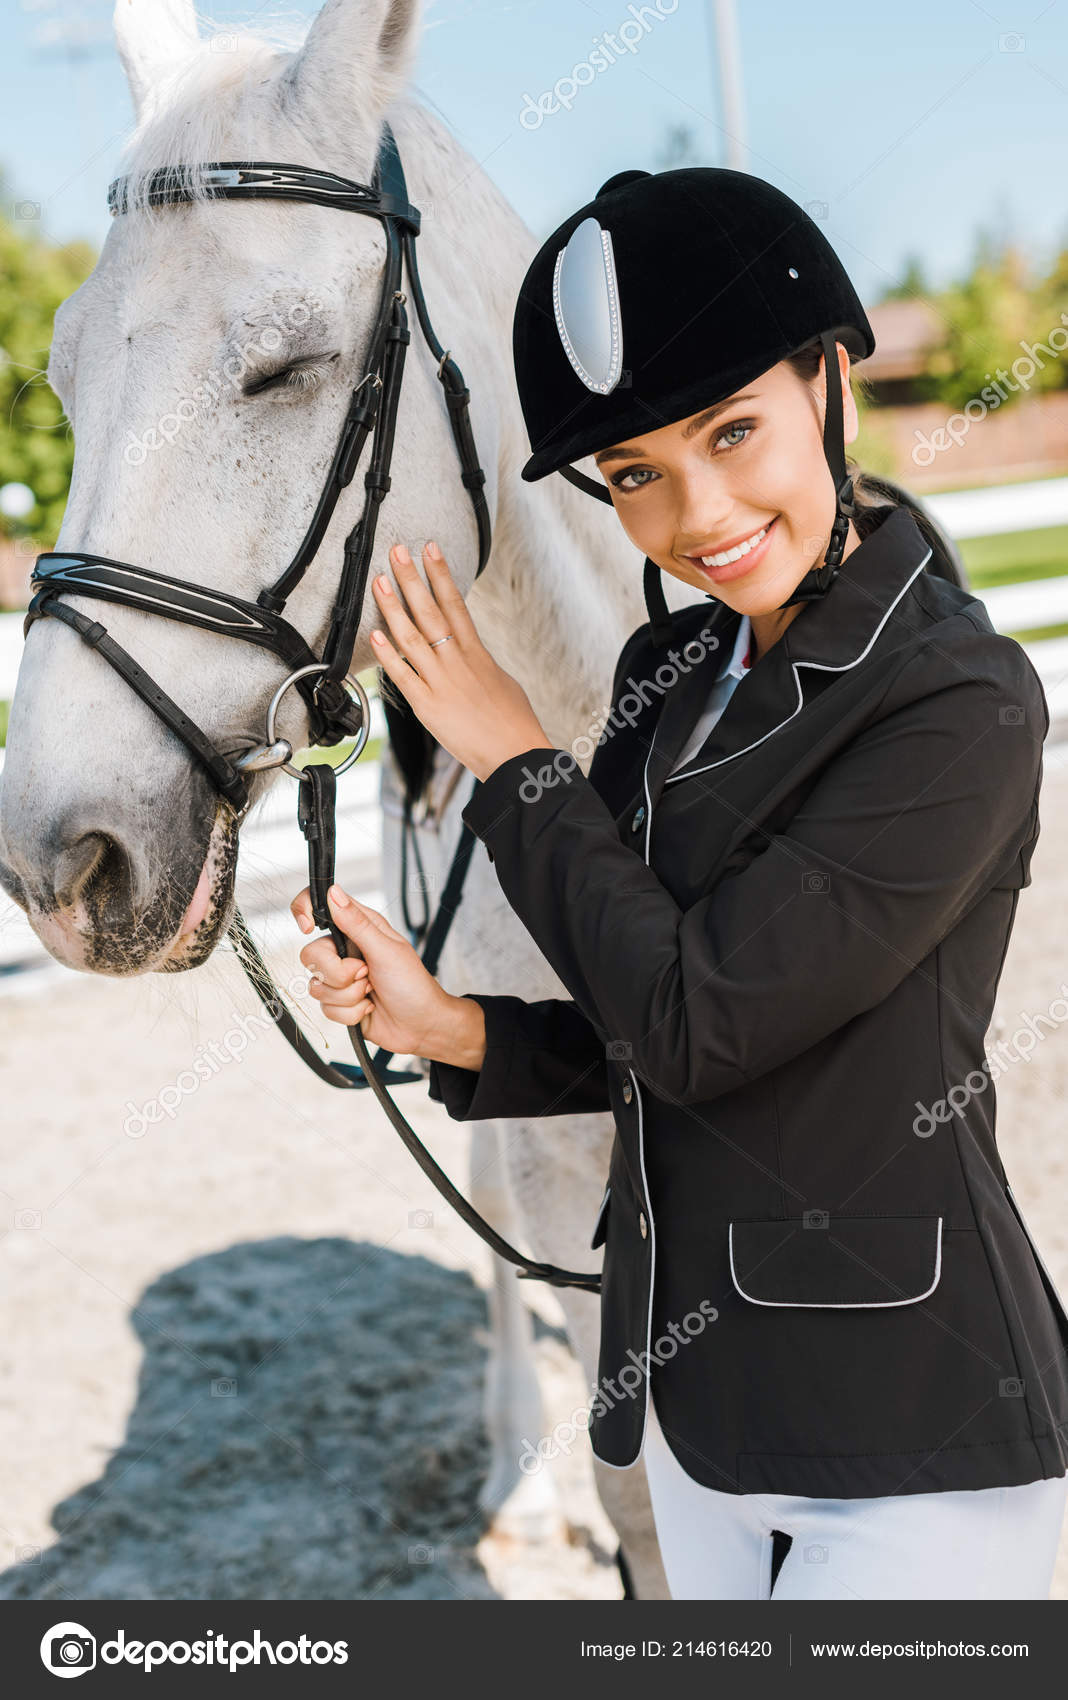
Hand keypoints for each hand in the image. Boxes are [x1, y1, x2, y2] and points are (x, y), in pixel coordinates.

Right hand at [291, 883, 484, 1067]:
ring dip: (349, 996)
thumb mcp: (387, 950)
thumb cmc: (413, 984)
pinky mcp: (338, 1003)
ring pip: (317, 986)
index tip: (308, 928)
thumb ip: (357, 923)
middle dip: (338, 972)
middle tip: (366, 973)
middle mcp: (344, 951)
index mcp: (357, 928)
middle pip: (310, 955)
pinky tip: (368, 1007)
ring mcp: (339, 978)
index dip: (303, 911)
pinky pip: (326, 1009)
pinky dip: (351, 1013)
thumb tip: (334, 892)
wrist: (421, 1025)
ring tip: (371, 991)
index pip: (318, 907)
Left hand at [369, 541, 550, 781]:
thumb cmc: (513, 722)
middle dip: (412, 579)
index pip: (455, 603)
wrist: (516, 755)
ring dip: (393, 607)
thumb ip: (480, 663)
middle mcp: (458, 662)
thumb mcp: (501, 682)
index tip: (429, 549)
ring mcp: (441, 683)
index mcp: (478, 653)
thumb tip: (470, 652)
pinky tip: (375, 634)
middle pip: (430, 612)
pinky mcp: (428, 707)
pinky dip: (388, 655)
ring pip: (412, 637)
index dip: (441, 574)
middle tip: (396, 551)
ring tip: (379, 581)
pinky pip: (403, 676)